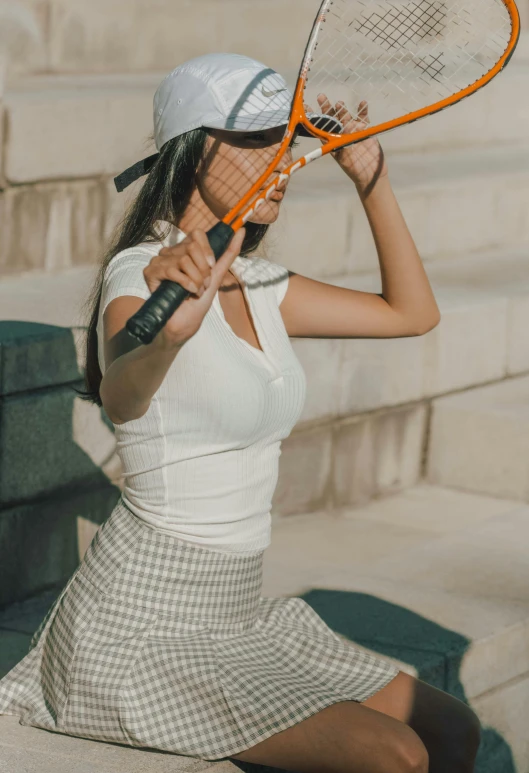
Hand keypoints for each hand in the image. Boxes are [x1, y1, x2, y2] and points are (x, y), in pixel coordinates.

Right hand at [143, 227, 245, 347]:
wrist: (184, 324)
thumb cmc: (197, 302)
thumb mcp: (216, 275)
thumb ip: (228, 253)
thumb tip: (242, 230)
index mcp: (185, 250)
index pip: (197, 234)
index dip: (208, 251)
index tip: (211, 268)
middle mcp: (171, 253)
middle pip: (193, 247)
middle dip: (203, 270)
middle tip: (202, 285)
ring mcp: (159, 261)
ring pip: (184, 259)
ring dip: (195, 279)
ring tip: (194, 291)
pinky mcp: (151, 272)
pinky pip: (171, 269)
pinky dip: (185, 283)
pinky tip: (187, 292)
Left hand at [316, 94, 387, 194]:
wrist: (371, 174)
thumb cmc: (354, 169)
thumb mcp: (345, 159)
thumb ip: (342, 145)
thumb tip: (341, 132)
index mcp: (332, 141)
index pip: (320, 128)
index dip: (313, 118)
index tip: (306, 108)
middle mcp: (341, 134)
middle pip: (332, 118)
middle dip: (326, 108)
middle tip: (321, 97)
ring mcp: (353, 130)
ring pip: (345, 116)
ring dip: (342, 109)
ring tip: (339, 103)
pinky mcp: (365, 129)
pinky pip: (363, 117)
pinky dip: (363, 110)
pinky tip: (362, 102)